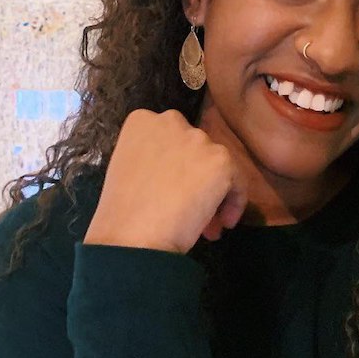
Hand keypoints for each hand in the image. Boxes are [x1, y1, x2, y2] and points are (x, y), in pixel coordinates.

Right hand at [83, 109, 248, 252]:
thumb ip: (152, 162)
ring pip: (216, 166)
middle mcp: (171, 121)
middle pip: (194, 151)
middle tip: (191, 210)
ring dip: (213, 193)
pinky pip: (237, 182)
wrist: (134, 236)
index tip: (170, 192)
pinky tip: (222, 225)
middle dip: (195, 179)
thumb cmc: (122, 214)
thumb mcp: (127, 172)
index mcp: (142, 121)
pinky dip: (233, 203)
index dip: (174, 168)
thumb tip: (177, 177)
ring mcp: (198, 139)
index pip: (169, 140)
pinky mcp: (221, 160)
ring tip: (207, 227)